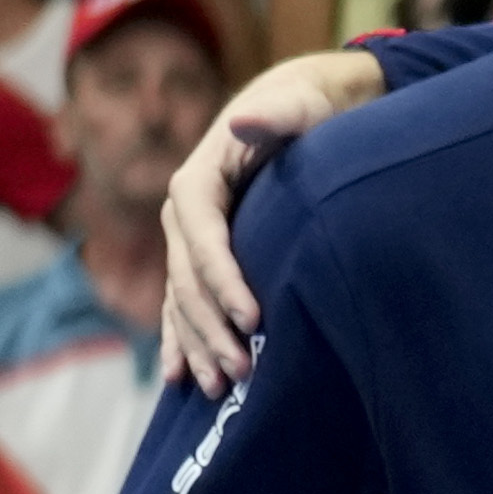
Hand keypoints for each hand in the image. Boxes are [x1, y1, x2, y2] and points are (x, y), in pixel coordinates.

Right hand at [159, 49, 389, 381]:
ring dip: (198, 344)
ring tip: (220, 388)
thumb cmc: (309, 109)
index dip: (223, 280)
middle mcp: (184, 214)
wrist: (302, 111)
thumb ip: (280, 114)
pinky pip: (184, 303)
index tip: (254, 318)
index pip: (203, 237)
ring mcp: (189, 239)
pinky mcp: (203, 258)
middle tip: (245, 370)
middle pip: (188, 279)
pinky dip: (184, 338)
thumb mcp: (302, 105)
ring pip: (183, 299)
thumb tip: (244, 120)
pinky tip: (184, 375)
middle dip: (213, 326)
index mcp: (198, 181)